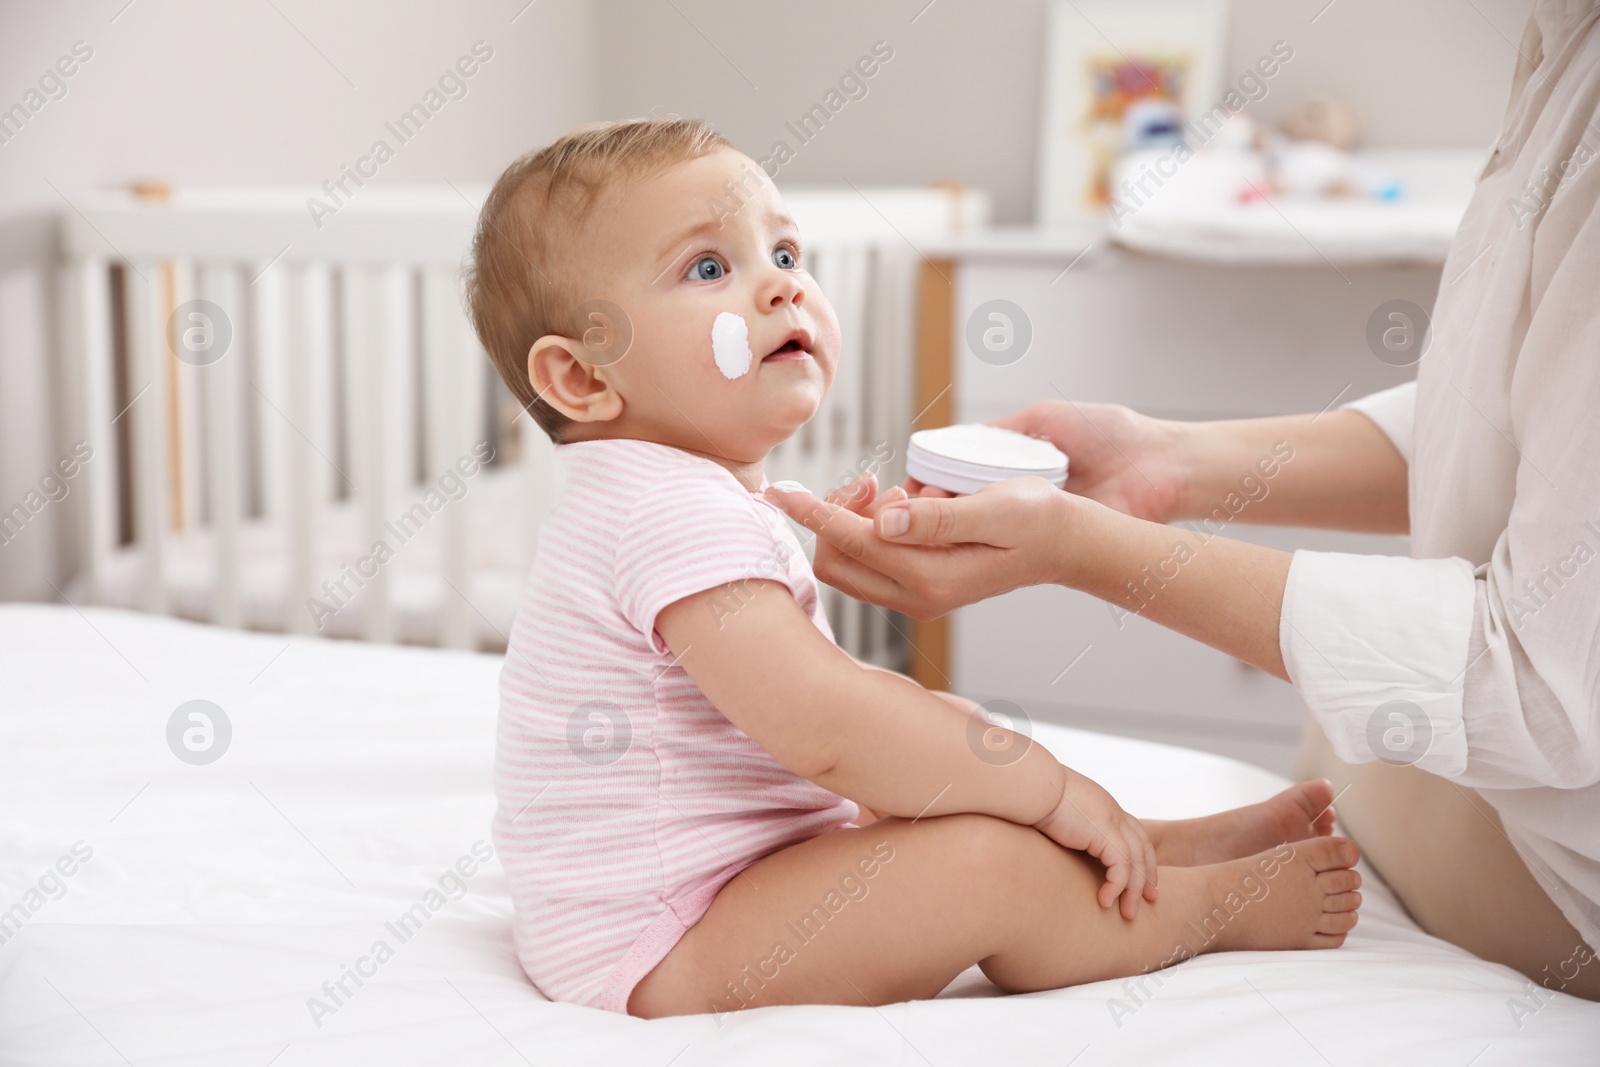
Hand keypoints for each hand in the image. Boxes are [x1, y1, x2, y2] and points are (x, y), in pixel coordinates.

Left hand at [766, 474, 1083, 620]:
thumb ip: (938, 517)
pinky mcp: (918, 587)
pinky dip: (870, 528)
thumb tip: (884, 519)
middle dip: (837, 514)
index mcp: (930, 576)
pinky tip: (904, 505)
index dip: (810, 511)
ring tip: (900, 492)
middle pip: (836, 558)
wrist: (1064, 544)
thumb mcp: (996, 509)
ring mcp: (915, 596)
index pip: (850, 541)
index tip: (776, 490)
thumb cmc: (1036, 520)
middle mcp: (915, 595)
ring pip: (849, 559)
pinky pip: (869, 559)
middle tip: (874, 481)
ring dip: (855, 520)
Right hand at [908, 400, 1184, 523]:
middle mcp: (1017, 492)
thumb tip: (957, 438)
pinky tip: (959, 539)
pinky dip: (979, 542)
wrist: (1161, 466)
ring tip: (925, 522)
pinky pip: (1007, 543)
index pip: (954, 474)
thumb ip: (1003, 429)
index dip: (927, 483)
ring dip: (946, 528)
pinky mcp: (1050, 537)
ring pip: (974, 527)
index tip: (908, 488)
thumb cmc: (1113, 434)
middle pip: (956, 505)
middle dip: (926, 509)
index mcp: (1013, 461)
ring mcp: (1031, 518)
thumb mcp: (1047, 417)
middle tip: (909, 509)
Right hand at [1034, 766, 1158, 920]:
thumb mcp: (1057, 811)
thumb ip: (1067, 825)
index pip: (1133, 832)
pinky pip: (1121, 868)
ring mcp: (1112, 821)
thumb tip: (1057, 838)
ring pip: (1136, 862)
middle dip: (1148, 874)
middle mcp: (1113, 812)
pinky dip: (1116, 887)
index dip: (1140, 856)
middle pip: (1142, 847)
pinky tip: (1105, 901)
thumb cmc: (1034, 797)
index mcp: (1104, 807)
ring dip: (1133, 891)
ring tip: (1128, 914)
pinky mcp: (1105, 833)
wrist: (1033, 785)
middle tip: (1150, 898)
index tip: (1141, 877)